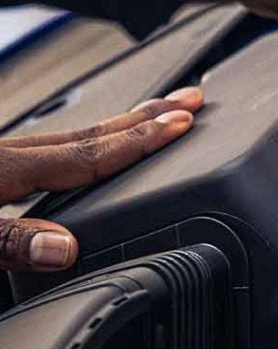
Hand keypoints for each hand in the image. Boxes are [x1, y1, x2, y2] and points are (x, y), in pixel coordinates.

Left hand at [0, 88, 202, 273]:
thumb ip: (9, 241)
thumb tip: (66, 247)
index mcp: (2, 170)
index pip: (88, 154)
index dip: (141, 140)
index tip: (182, 122)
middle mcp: (3, 155)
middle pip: (89, 134)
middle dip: (146, 117)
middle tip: (188, 100)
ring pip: (66, 136)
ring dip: (116, 128)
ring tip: (150, 118)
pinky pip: (43, 148)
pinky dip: (79, 143)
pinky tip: (84, 150)